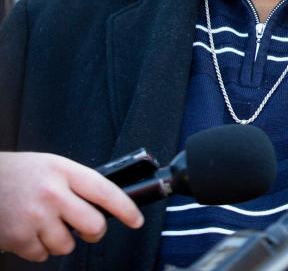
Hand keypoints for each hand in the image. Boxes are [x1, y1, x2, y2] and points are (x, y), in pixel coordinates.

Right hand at [0, 152, 143, 261]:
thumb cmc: (19, 173)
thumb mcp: (52, 165)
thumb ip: (77, 182)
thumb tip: (105, 203)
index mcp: (64, 171)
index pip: (105, 191)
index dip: (125, 208)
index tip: (137, 220)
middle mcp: (52, 194)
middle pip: (93, 225)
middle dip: (94, 232)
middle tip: (88, 229)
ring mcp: (34, 217)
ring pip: (67, 245)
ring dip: (61, 241)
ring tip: (46, 225)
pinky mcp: (17, 237)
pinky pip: (42, 255)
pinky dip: (38, 248)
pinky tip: (29, 232)